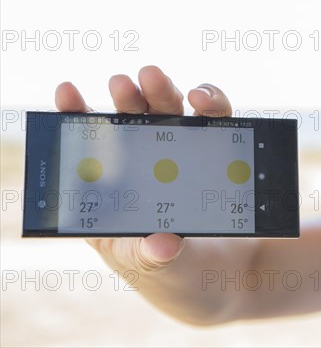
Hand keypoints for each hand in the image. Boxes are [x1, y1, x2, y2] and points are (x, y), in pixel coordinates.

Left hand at [55, 65, 231, 271]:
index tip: (67, 92)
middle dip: (125, 99)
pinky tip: (204, 101)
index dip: (76, 118)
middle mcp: (145, 167)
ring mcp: (180, 156)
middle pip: (132, 123)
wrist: (220, 276)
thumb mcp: (157, 269)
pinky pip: (212, 122)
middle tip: (122, 84)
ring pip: (169, 112)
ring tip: (156, 78)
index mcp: (116, 193)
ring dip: (162, 92)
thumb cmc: (173, 274)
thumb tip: (163, 243)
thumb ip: (155, 256)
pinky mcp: (214, 152)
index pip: (90, 150)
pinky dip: (210, 105)